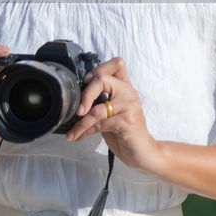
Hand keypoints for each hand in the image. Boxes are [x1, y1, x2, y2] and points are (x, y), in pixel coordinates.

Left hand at [65, 56, 160, 171]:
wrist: (142, 152)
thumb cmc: (124, 131)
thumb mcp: (111, 111)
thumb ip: (100, 100)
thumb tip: (74, 98)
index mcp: (124, 87)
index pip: (116, 64)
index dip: (98, 69)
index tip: (86, 82)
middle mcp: (128, 93)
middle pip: (102, 79)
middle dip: (85, 95)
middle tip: (77, 111)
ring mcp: (129, 106)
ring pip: (97, 109)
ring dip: (81, 123)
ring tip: (73, 132)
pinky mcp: (127, 121)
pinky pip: (100, 124)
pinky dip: (85, 131)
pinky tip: (78, 136)